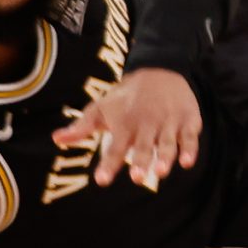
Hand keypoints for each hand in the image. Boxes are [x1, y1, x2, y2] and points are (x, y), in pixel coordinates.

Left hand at [54, 68, 202, 189]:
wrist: (160, 68)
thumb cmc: (126, 97)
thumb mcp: (101, 107)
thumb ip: (82, 126)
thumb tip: (57, 138)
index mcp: (125, 123)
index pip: (115, 147)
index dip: (109, 164)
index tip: (101, 180)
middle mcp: (147, 123)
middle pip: (143, 146)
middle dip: (141, 161)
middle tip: (138, 178)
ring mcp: (169, 121)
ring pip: (167, 142)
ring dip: (165, 156)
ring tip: (162, 171)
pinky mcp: (188, 119)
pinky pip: (190, 135)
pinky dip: (190, 148)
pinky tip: (188, 161)